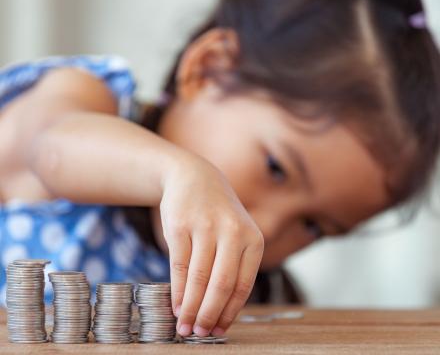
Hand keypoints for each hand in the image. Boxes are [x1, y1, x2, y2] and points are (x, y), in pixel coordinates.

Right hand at [160, 154, 263, 336]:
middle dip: (209, 314)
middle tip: (199, 333)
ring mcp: (206, 226)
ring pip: (199, 277)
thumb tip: (222, 312)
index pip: (243, 285)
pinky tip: (176, 304)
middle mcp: (233, 232)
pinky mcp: (181, 224)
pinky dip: (177, 290)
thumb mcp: (237, 234)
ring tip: (185, 325)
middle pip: (222, 284)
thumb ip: (234, 266)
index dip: (230, 312)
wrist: (193, 177)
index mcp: (254, 239)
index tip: (218, 330)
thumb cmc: (217, 215)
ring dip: (190, 307)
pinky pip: (179, 265)